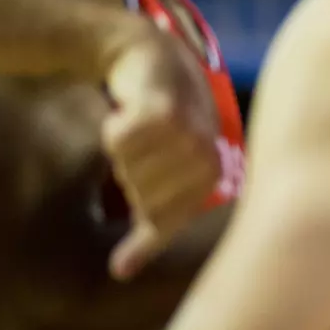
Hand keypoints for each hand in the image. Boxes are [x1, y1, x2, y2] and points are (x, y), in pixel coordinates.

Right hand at [97, 15, 220, 279]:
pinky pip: (122, 139)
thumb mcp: (162, 178)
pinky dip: (116, 129)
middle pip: (144, 197)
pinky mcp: (165, 108)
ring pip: (131, 168)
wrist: (147, 57)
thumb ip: (151, 225)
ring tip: (140, 128)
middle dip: (130, 178)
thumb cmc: (159, 124)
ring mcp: (190, 131)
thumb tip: (121, 273)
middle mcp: (208, 154)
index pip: (162, 220)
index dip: (141, 207)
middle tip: (141, 147)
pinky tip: (129, 110)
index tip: (140, 182)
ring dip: (123, 152)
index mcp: (214, 174)